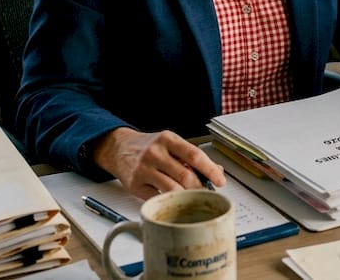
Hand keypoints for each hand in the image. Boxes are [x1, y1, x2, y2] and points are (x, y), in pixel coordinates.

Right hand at [91, 128, 225, 199]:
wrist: (119, 148)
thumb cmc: (149, 147)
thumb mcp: (171, 144)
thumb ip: (193, 157)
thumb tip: (218, 171)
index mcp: (168, 139)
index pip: (195, 155)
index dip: (210, 170)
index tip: (220, 181)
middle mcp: (155, 153)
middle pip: (185, 175)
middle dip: (199, 187)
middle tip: (206, 193)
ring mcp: (143, 169)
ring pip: (172, 189)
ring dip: (186, 197)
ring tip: (191, 198)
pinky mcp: (134, 184)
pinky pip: (157, 198)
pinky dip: (168, 201)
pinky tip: (172, 200)